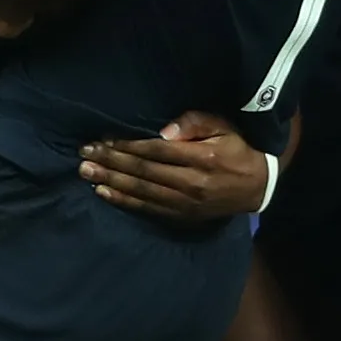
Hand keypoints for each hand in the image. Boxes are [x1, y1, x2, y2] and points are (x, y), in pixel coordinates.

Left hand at [79, 112, 274, 224]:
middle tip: (84, 156)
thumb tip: (163, 132)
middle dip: (110, 163)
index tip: (102, 140)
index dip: (126, 146)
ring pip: (141, 192)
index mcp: (201, 158)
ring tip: (86, 173)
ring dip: (111, 182)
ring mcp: (185, 203)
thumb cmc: (236, 150)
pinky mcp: (181, 216)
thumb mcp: (224, 127)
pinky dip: (124, 201)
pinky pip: (147, 209)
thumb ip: (195, 123)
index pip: (155, 151)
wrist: (256, 187)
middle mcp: (191, 183)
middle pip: (143, 171)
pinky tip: (104, 193)